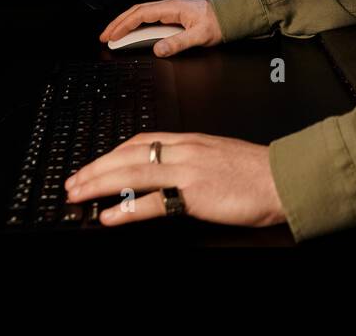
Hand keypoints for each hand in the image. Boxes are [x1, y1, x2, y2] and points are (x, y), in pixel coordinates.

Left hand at [65, 132, 286, 228]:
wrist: (282, 177)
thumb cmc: (256, 172)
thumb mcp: (218, 156)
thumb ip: (193, 160)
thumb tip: (171, 175)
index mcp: (189, 140)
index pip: (140, 140)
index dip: (111, 152)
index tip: (94, 164)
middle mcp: (183, 149)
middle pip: (127, 153)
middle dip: (95, 167)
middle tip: (73, 181)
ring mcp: (187, 170)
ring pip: (131, 171)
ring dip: (99, 183)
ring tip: (77, 194)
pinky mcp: (194, 193)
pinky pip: (153, 201)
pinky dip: (126, 209)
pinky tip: (109, 216)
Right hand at [99, 0, 222, 56]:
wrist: (229, 15)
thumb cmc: (217, 23)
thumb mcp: (200, 36)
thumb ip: (178, 43)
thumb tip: (158, 50)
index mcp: (171, 7)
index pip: (140, 14)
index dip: (123, 25)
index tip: (112, 36)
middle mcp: (167, 6)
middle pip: (135, 11)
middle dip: (117, 23)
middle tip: (104, 36)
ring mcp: (168, 10)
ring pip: (140, 14)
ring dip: (125, 24)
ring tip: (113, 36)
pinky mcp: (171, 15)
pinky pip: (148, 18)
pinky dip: (135, 25)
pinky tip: (131, 33)